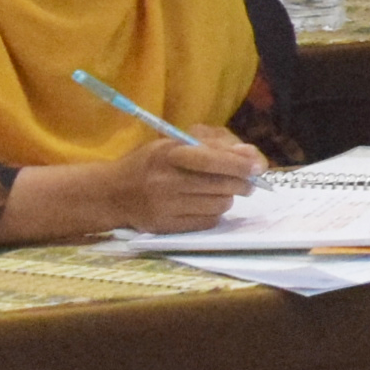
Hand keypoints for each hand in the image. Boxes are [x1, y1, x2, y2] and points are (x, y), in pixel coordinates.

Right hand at [113, 129, 260, 232]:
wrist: (111, 193)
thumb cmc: (149, 163)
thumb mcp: (173, 143)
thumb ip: (213, 144)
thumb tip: (251, 156)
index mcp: (168, 153)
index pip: (213, 159)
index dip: (240, 164)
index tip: (258, 167)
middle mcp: (167, 180)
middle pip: (222, 184)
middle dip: (241, 182)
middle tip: (246, 181)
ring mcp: (166, 205)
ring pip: (220, 204)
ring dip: (228, 197)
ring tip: (220, 191)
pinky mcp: (167, 226)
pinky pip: (208, 221)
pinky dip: (214, 213)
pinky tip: (205, 205)